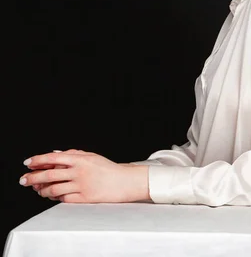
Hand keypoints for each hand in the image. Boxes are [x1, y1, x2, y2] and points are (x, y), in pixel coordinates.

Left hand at [19, 149, 149, 202]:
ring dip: (42, 190)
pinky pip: (63, 199)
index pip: (53, 158)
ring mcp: (81, 186)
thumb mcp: (91, 156)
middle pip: (49, 174)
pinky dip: (55, 198)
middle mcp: (79, 172)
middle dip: (33, 177)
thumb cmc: (107, 168)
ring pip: (53, 189)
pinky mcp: (84, 198)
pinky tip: (52, 196)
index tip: (28, 163)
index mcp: (80, 159)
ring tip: (37, 190)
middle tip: (23, 180)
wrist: (124, 181)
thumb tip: (55, 154)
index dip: (38, 160)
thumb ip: (73, 154)